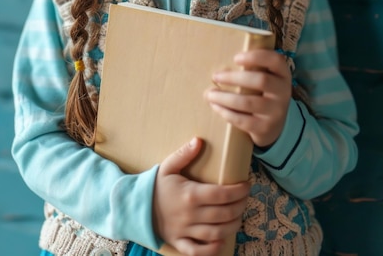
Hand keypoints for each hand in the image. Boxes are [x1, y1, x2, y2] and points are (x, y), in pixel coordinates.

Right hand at [153, 138, 249, 255]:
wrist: (137, 207)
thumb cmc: (157, 186)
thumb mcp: (168, 166)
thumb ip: (184, 153)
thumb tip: (199, 140)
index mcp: (190, 194)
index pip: (222, 194)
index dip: (239, 191)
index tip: (247, 185)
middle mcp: (190, 214)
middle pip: (224, 214)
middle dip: (240, 206)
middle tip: (245, 198)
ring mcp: (185, 230)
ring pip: (216, 233)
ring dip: (233, 226)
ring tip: (239, 215)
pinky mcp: (180, 242)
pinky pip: (198, 252)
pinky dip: (212, 250)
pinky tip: (222, 241)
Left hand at [205, 50, 291, 148]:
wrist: (274, 126)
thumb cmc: (262, 94)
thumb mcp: (266, 78)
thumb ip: (253, 68)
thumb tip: (222, 64)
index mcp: (283, 75)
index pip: (276, 61)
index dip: (256, 57)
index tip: (236, 58)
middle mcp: (283, 92)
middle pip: (261, 80)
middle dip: (234, 77)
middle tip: (215, 76)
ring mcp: (275, 111)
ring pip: (248, 102)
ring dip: (225, 97)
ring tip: (210, 94)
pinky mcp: (265, 127)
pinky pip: (242, 120)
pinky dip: (226, 112)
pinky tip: (216, 106)